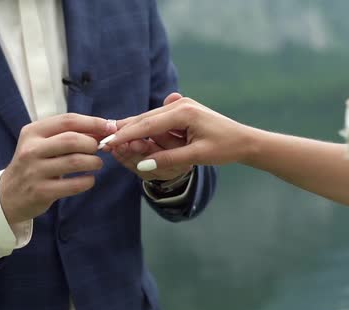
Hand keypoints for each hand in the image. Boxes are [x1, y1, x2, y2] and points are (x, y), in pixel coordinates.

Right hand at [0, 114, 116, 223]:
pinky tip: (89, 180)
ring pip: (75, 161)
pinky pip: (73, 185)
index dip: (92, 122)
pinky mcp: (41, 191)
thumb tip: (102, 129)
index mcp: (33, 132)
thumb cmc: (33, 165)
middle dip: (93, 143)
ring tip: (97, 164)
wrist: (8, 195)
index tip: (110, 126)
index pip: (67, 120)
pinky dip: (87, 181)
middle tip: (100, 149)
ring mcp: (35, 171)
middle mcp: (31, 149)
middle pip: (72, 140)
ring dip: (93, 162)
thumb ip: (67, 135)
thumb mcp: (42, 144)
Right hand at [108, 94, 256, 169]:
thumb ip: (169, 159)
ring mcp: (180, 106)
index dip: (125, 135)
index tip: (107, 143)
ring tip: (112, 139)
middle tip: (103, 142)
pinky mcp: (181, 112)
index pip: (147, 125)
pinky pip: (158, 122)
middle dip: (124, 131)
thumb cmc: (225, 148)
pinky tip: (131, 135)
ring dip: (133, 130)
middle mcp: (180, 104)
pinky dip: (145, 130)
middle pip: (144, 119)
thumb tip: (143, 165)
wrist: (244, 140)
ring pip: (149, 120)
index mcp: (184, 112)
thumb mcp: (197, 156)